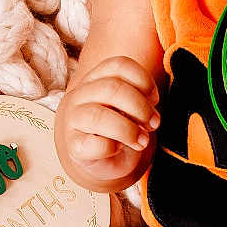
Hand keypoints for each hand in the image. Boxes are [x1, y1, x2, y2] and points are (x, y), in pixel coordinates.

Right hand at [59, 56, 159, 179]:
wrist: (100, 161)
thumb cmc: (118, 129)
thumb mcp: (129, 108)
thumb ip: (139, 100)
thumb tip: (150, 110)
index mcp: (96, 79)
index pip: (119, 65)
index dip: (144, 81)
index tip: (154, 100)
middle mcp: (80, 95)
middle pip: (112, 88)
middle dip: (140, 107)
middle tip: (153, 124)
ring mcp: (73, 120)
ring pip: (99, 116)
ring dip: (129, 130)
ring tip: (142, 141)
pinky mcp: (74, 146)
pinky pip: (94, 144)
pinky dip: (112, 147)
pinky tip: (117, 149)